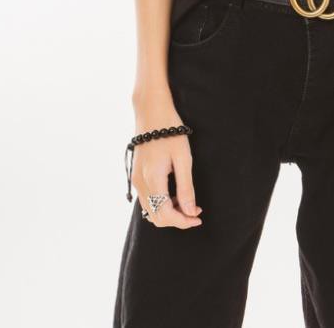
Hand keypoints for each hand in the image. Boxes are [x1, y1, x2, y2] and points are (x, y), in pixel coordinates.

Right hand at [130, 94, 203, 228]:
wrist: (151, 111)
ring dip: (168, 212)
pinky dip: (160, 204)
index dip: (183, 221)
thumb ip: (186, 187)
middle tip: (195, 210)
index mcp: (152, 180)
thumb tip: (190, 212)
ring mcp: (135, 180)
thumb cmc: (170, 130)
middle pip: (156, 218)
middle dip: (177, 219)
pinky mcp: (135, 175)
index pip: (165, 215)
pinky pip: (146, 200)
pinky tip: (173, 193)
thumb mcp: (183, 158)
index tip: (198, 217)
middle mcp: (140, 183)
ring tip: (186, 200)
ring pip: (150, 210)